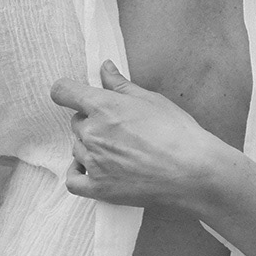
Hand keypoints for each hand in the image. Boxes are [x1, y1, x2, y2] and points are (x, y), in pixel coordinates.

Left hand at [49, 60, 218, 206]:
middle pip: (75, 122)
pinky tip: (90, 168)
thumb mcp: (150, 100)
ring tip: (118, 150)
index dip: (67, 91)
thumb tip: (104, 68)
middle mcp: (92, 133)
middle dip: (91, 122)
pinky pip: (73, 180)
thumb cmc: (176, 133)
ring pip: (76, 148)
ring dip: (89, 147)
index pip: (63, 91)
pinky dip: (77, 173)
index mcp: (102, 106)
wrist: (192, 172)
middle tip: (118, 129)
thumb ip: (121, 84)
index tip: (74, 95)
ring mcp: (93, 162)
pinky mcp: (98, 188)